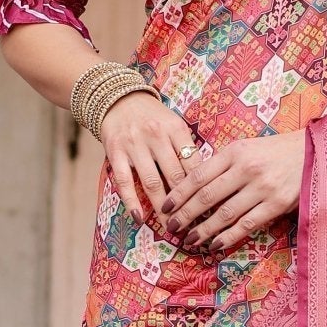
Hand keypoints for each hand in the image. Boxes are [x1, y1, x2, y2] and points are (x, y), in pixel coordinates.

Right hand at [97, 89, 197, 227]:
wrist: (118, 99)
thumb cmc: (153, 118)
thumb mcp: (174, 126)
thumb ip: (186, 150)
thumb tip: (206, 183)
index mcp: (176, 129)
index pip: (194, 164)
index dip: (203, 190)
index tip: (211, 210)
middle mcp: (156, 135)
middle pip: (175, 176)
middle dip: (186, 204)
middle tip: (195, 226)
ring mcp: (134, 144)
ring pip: (152, 182)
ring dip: (163, 208)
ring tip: (171, 227)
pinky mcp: (115, 152)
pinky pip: (124, 181)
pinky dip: (132, 202)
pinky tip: (140, 219)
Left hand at [162, 133, 306, 254]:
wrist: (314, 152)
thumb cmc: (276, 152)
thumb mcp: (247, 148)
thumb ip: (223, 164)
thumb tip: (193, 186)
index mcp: (235, 151)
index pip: (198, 175)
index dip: (179, 193)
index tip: (165, 206)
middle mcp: (246, 168)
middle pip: (207, 196)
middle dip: (185, 214)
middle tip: (170, 227)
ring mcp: (262, 187)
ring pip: (224, 213)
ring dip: (204, 229)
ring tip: (190, 239)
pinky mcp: (276, 204)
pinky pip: (246, 224)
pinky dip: (228, 236)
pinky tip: (215, 244)